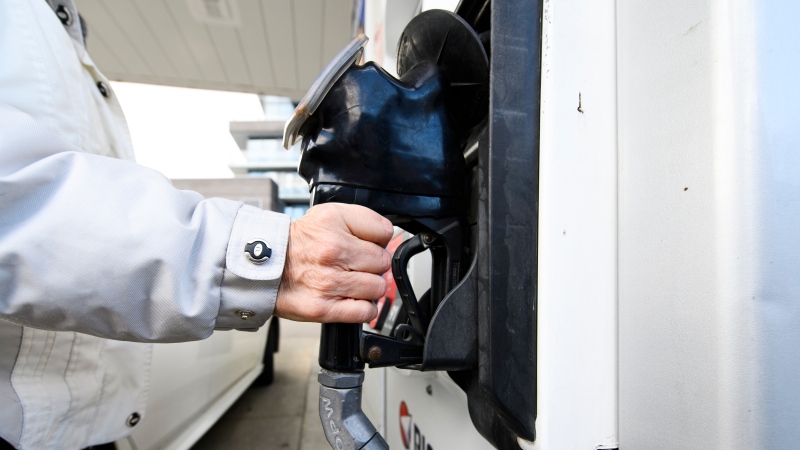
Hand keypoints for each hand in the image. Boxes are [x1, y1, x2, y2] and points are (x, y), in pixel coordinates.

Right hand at [274, 203, 392, 322]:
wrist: (265, 266)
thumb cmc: (297, 244)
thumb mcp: (327, 215)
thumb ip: (360, 221)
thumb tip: (385, 238)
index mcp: (334, 223)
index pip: (384, 232)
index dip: (379, 240)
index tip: (369, 245)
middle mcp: (332, 251)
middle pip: (382, 262)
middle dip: (373, 265)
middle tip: (357, 266)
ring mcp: (328, 281)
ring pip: (377, 288)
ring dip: (369, 288)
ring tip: (352, 283)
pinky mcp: (323, 308)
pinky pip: (364, 312)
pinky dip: (364, 309)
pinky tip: (352, 300)